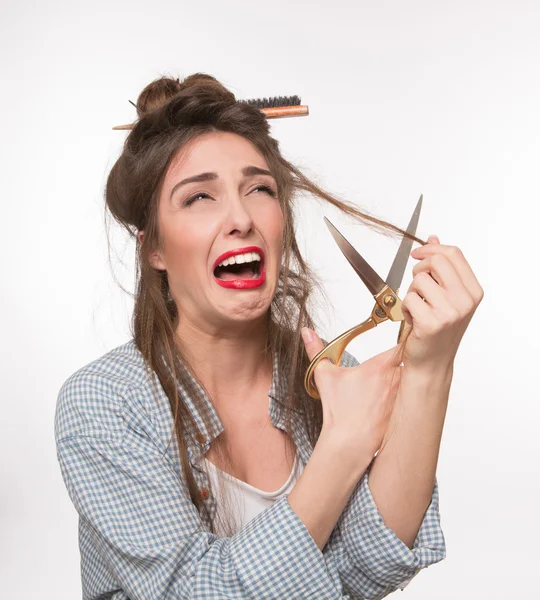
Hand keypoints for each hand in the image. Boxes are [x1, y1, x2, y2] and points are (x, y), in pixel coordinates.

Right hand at [301, 327, 402, 456]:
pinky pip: (412, 398)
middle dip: (405, 359)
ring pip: (412, 379)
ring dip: (407, 378)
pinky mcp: (405, 411)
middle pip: (409, 361)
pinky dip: (408, 396)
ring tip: (395, 381)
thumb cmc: (339, 410)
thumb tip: (306, 332)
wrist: (349, 442)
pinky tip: (394, 400)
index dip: (403, 339)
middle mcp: (396, 379)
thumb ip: (315, 349)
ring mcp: (403, 396)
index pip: (402, 344)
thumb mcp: (324, 376)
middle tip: (397, 361)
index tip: (400, 337)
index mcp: (380, 366)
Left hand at [400, 235, 483, 371]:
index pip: (453, 254)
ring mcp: (450, 312)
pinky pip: (409, 298)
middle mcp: (465, 300)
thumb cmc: (436, 330)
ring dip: (411, 292)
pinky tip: (414, 319)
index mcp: (473, 291)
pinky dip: (406, 308)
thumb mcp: (445, 295)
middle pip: (436, 261)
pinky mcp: (432, 322)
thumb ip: (441, 267)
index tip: (417, 254)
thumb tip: (433, 238)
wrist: (431, 362)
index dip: (431, 249)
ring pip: (419, 280)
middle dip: (419, 269)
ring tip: (418, 308)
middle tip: (417, 286)